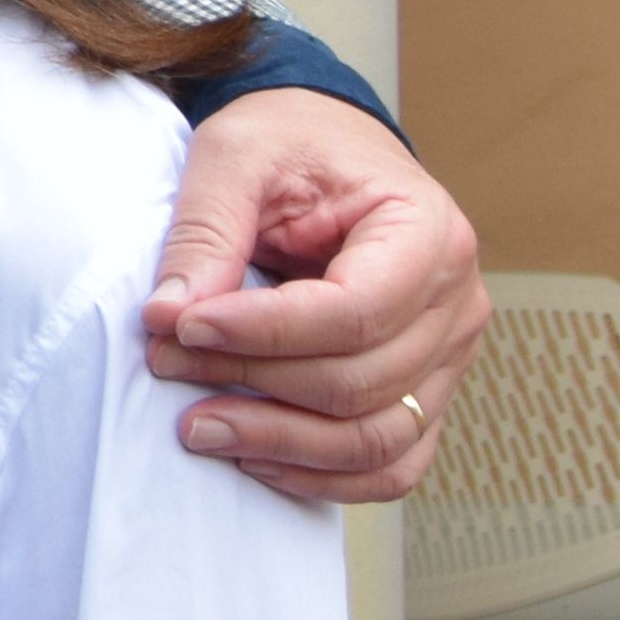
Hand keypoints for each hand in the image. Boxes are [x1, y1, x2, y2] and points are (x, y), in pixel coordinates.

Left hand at [144, 87, 489, 504]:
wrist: (325, 147)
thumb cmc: (290, 143)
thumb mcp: (236, 154)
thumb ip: (206, 229)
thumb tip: (170, 313)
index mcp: (426, 231)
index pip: (354, 312)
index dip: (262, 334)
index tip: (180, 325)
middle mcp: (455, 301)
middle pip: (360, 381)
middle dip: (252, 382)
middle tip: (165, 361)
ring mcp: (447, 356)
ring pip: (379, 437)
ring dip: (280, 443)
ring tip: (197, 425)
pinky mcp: (424, 391)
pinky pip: (391, 462)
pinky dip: (323, 476)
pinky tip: (252, 457)